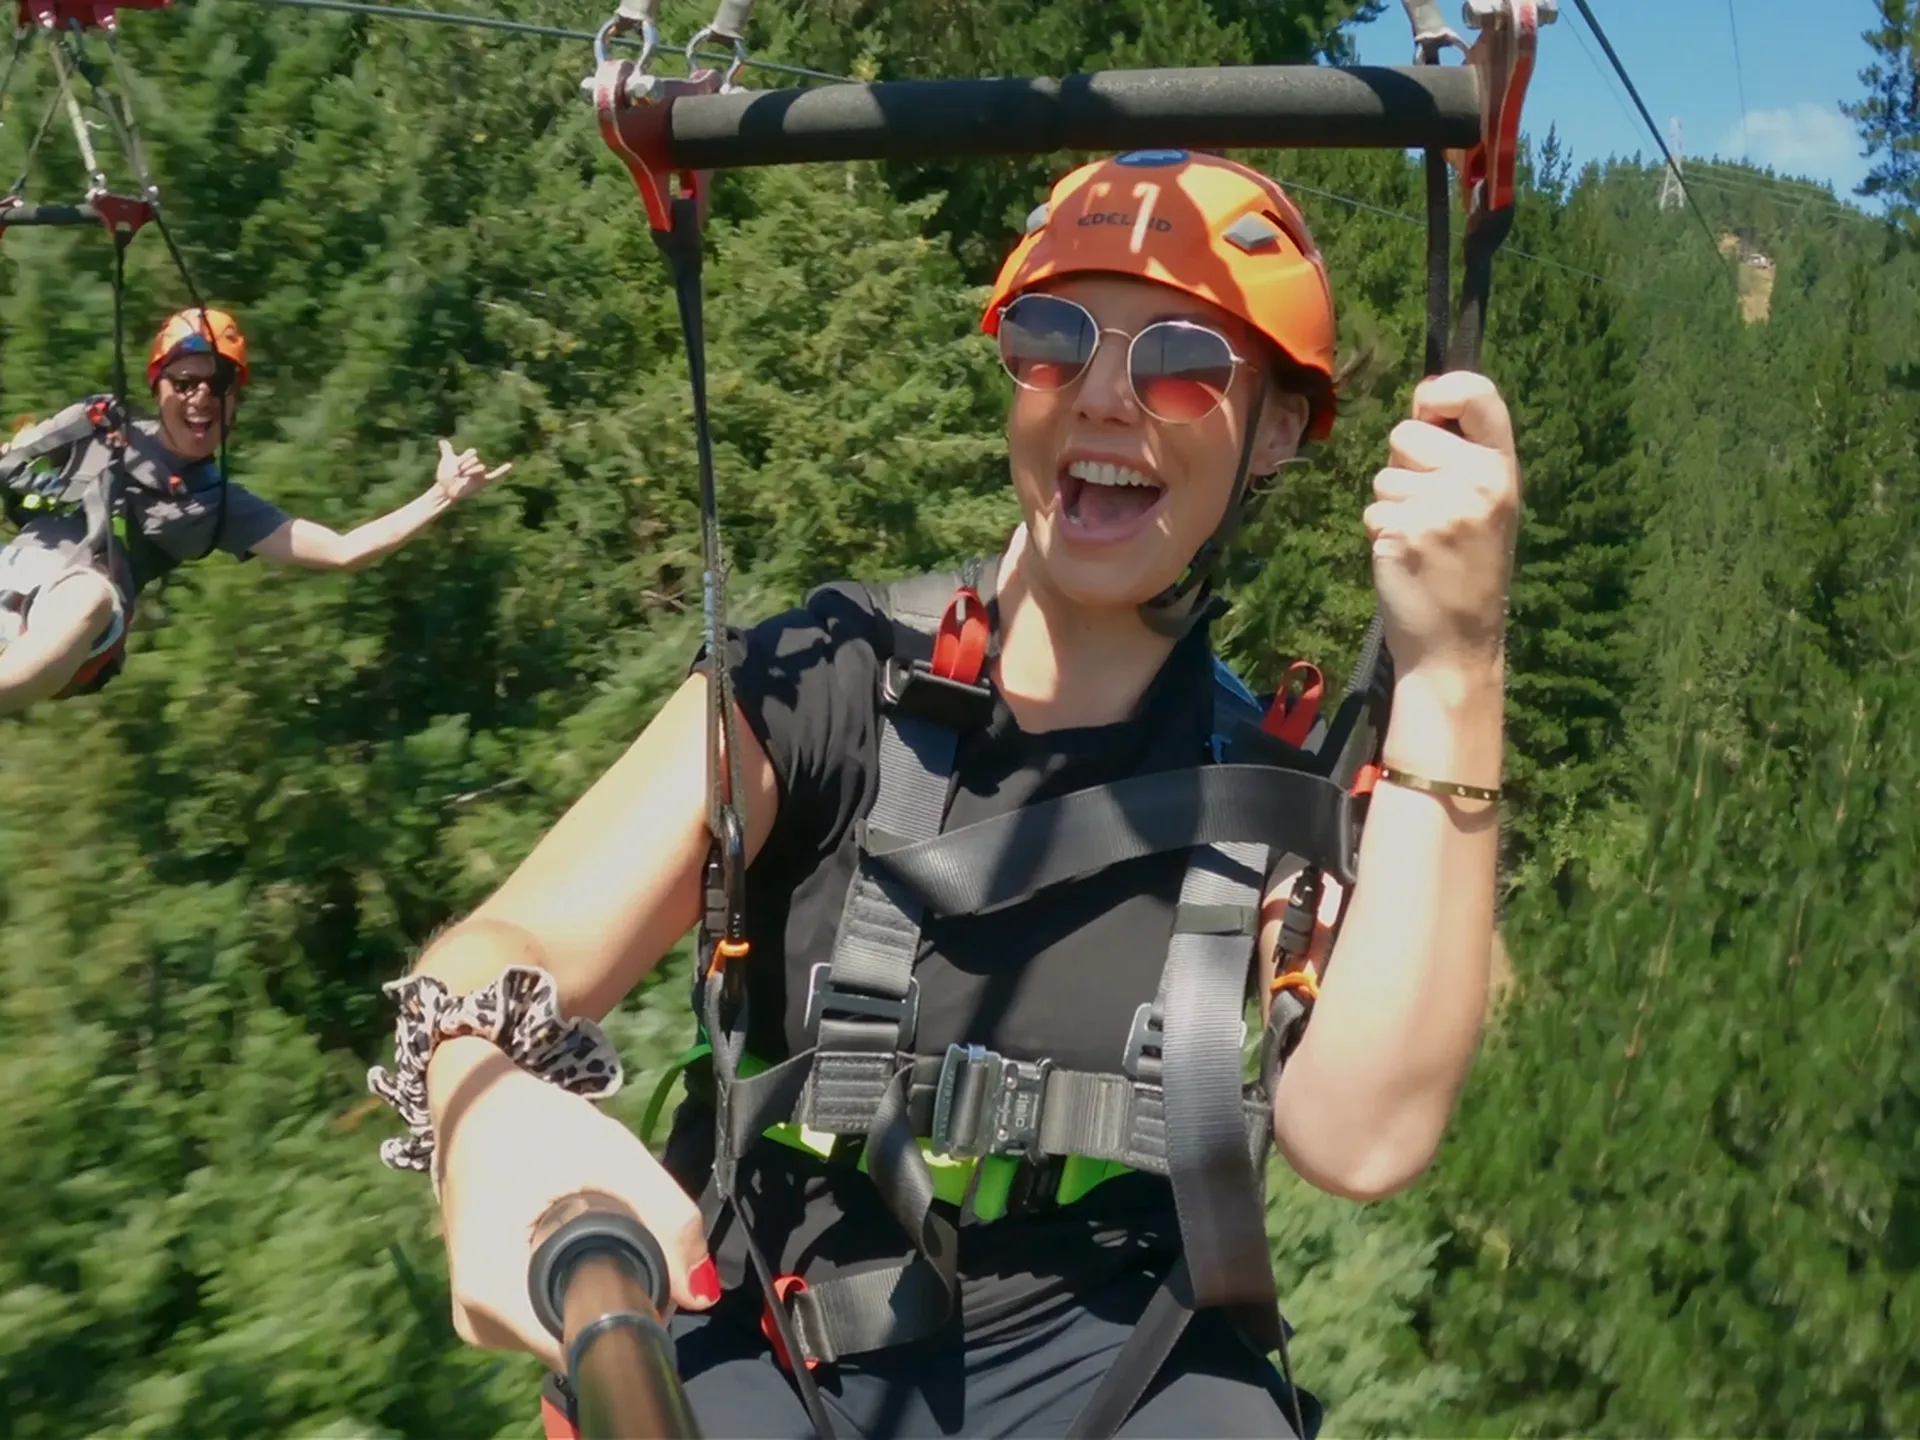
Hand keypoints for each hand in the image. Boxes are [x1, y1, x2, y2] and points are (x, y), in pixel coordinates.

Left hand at [433, 438, 511, 503]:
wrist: (446, 490)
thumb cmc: (446, 477)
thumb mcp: (446, 461)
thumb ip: (447, 451)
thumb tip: (442, 441)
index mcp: (469, 459)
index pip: (472, 452)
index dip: (464, 457)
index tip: (456, 465)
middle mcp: (475, 465)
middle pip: (476, 459)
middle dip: (466, 464)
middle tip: (457, 473)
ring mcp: (479, 474)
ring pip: (481, 466)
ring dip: (470, 471)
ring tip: (462, 477)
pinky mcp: (482, 482)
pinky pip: (495, 476)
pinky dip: (503, 471)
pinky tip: (510, 465)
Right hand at [434, 1043, 718, 1372]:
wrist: (474, 1105)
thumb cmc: (533, 1124)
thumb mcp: (609, 1154)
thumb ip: (665, 1214)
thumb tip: (702, 1292)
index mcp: (491, 1289)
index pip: (580, 1342)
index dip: (633, 1315)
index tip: (659, 1273)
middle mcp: (477, 1321)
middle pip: (574, 1337)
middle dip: (619, 1295)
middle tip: (634, 1232)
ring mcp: (476, 1319)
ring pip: (563, 1329)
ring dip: (596, 1288)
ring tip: (600, 1224)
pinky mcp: (483, 1309)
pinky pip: (545, 1317)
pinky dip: (572, 1285)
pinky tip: (577, 1239)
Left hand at [1363, 372, 1520, 678]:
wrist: (1457, 643)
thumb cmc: (1468, 569)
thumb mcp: (1484, 504)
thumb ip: (1459, 453)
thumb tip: (1422, 395)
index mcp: (1503, 469)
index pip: (1479, 394)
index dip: (1444, 389)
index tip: (1429, 405)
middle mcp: (1476, 482)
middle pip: (1406, 433)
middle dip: (1405, 464)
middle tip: (1430, 510)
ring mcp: (1439, 507)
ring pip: (1383, 474)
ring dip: (1391, 504)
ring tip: (1422, 539)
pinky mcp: (1402, 531)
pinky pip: (1371, 508)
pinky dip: (1379, 531)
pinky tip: (1406, 557)